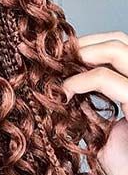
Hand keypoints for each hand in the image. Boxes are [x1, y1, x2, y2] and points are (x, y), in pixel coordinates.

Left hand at [62, 31, 127, 174]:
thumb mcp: (105, 133)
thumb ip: (91, 110)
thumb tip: (65, 92)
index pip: (119, 51)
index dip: (90, 46)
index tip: (58, 53)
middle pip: (120, 41)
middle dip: (84, 42)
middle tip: (54, 52)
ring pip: (119, 48)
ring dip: (83, 51)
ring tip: (58, 64)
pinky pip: (108, 79)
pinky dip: (82, 80)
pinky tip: (66, 90)